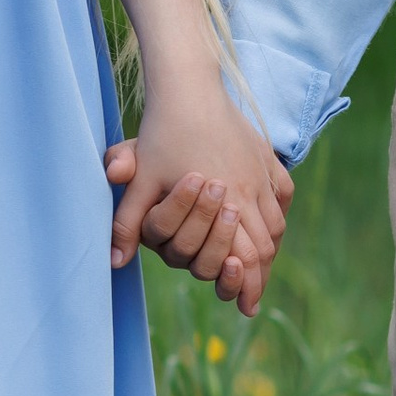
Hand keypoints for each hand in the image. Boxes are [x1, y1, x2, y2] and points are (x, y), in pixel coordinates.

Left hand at [102, 75, 292, 317]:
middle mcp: (252, 190)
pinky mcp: (266, 156)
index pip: (246, 256)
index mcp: (227, 199)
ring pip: (276, 223)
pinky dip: (276, 215)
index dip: (246, 287)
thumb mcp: (141, 179)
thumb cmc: (162, 134)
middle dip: (259, 275)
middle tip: (252, 296)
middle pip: (266, 246)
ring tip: (259, 266)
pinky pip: (282, 195)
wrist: (188, 87)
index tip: (246, 308)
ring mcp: (263, 172)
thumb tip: (114, 262)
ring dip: (268, 247)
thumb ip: (129, 222)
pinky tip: (269, 224)